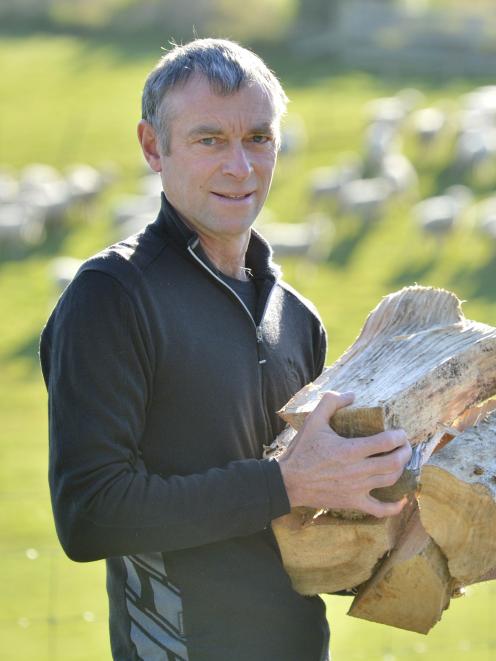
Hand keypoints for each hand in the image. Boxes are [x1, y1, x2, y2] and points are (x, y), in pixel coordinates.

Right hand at [277, 391, 411, 517]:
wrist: (289, 481)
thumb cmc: (302, 450)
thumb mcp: (313, 420)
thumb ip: (331, 402)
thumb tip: (351, 394)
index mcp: (350, 450)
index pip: (386, 442)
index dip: (399, 436)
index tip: (401, 432)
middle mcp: (357, 470)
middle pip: (394, 462)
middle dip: (405, 451)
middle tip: (405, 444)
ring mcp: (357, 489)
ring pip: (390, 480)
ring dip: (401, 469)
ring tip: (401, 460)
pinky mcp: (353, 502)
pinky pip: (379, 509)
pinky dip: (394, 507)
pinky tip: (402, 500)